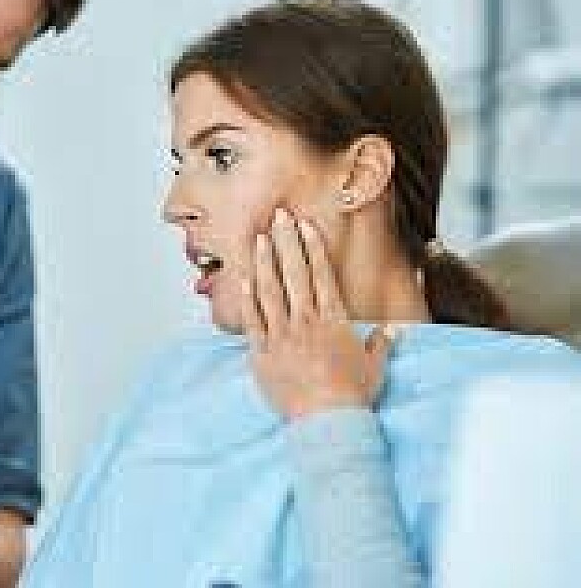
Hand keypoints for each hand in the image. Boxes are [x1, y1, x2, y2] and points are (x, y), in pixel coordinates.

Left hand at [237, 208, 394, 419]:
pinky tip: (243, 277)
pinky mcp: (262, 352)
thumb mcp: (375, 366)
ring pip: (270, 290)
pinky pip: (252, 319)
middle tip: (279, 216)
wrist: (327, 421)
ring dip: (265, 261)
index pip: (321, 274)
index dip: (312, 247)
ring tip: (260, 238)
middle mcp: (305, 321)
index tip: (305, 226)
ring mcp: (281, 335)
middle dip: (287, 241)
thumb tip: (396, 328)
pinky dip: (247, 297)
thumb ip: (382, 343)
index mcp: (333, 320)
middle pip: (294, 273)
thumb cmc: (352, 395)